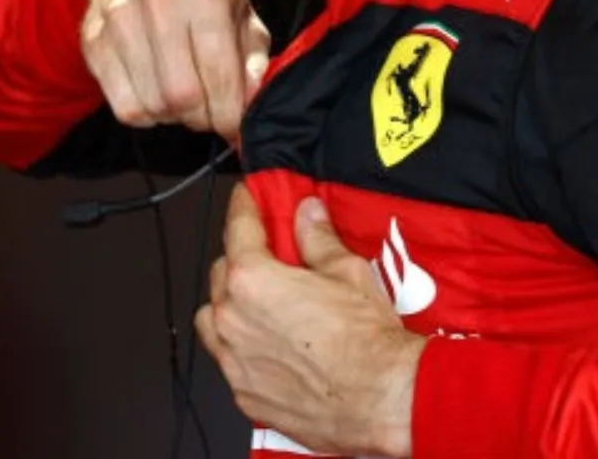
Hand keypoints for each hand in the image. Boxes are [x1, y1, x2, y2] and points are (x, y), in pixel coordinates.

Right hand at [80, 0, 270, 140]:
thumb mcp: (238, 14)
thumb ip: (253, 57)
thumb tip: (248, 102)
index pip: (219, 72)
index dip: (229, 112)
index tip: (232, 125)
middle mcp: (158, 0)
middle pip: (182, 94)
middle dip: (201, 117)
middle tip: (206, 113)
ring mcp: (119, 19)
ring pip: (151, 104)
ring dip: (172, 117)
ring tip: (180, 101)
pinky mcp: (94, 40)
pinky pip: (124, 106)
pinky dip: (145, 114)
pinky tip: (154, 96)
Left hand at [197, 189, 422, 458]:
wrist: (383, 398)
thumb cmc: (367, 341)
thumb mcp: (347, 272)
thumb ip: (318, 239)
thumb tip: (307, 216)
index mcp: (253, 280)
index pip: (238, 228)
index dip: (243, 207)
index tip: (246, 198)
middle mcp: (233, 320)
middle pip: (221, 274)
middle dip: (242, 262)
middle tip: (269, 259)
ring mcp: (235, 361)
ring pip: (214, 321)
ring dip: (231, 307)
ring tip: (262, 307)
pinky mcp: (245, 395)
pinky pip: (230, 362)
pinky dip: (243, 350)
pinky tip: (271, 348)